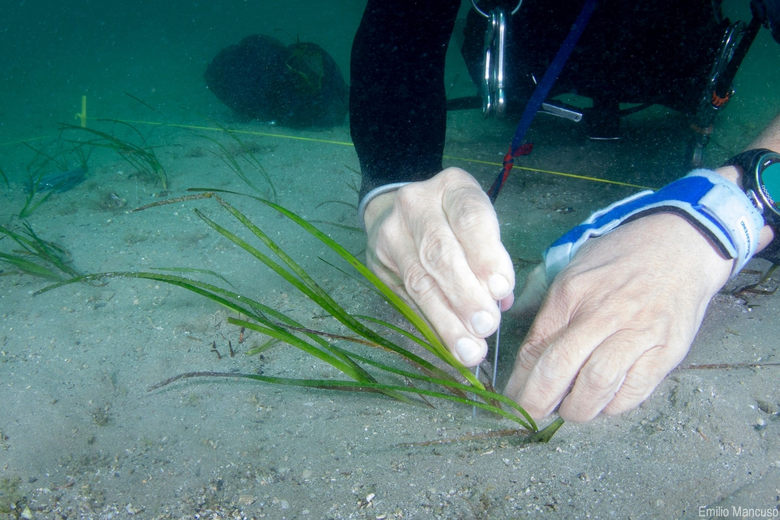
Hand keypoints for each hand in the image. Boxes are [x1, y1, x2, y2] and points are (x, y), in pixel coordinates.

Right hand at [362, 167, 514, 366]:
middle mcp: (416, 204)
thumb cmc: (454, 221)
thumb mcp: (479, 223)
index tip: (501, 289)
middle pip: (440, 251)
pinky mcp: (376, 261)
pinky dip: (430, 325)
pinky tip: (447, 346)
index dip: (486, 255)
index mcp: (451, 187)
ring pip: (419, 280)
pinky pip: (405, 298)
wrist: (396, 209)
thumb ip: (491, 257)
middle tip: (486, 326)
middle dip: (465, 294)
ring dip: (446, 319)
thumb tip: (500, 301)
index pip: (469, 218)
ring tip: (470, 349)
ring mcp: (390, 232)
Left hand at [504, 213, 734, 421]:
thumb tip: (527, 360)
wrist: (679, 246)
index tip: (514, 396)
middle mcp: (604, 313)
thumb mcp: (574, 271)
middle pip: (561, 368)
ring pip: (597, 386)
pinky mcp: (667, 351)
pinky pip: (633, 392)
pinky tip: (604, 401)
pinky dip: (612, 406)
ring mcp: (638, 333)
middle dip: (539, 400)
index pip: (537, 346)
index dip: (520, 380)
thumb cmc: (620, 260)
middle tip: (534, 413)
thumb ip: (550, 313)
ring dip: (577, 408)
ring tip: (570, 408)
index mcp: (572, 292)